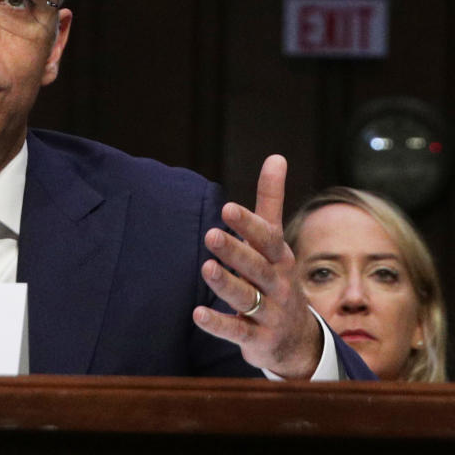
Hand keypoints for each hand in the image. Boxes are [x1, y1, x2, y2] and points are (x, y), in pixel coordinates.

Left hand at [192, 155, 321, 378]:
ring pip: (247, 297)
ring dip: (226, 283)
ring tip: (206, 268)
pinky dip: (218, 324)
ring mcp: (269, 313)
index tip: (227, 208)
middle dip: (236, 251)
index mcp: (280, 258)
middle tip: (211, 234)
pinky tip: (197, 314)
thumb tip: (275, 156)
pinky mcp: (257, 339)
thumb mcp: (276, 242)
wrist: (299, 340)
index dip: (249, 225)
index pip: (267, 239)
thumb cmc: (278, 278)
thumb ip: (271, 201)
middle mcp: (278, 284)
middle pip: (257, 267)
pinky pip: (237, 331)